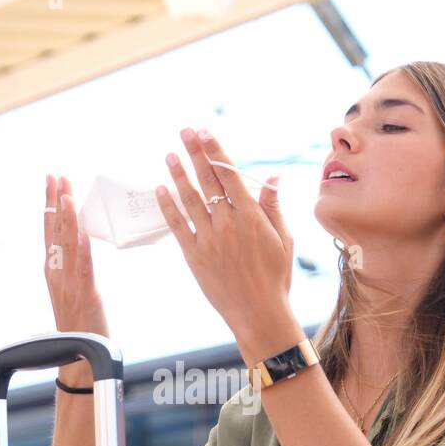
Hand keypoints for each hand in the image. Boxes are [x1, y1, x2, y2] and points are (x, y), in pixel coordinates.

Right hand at [43, 173, 109, 386]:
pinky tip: (81, 233)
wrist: (77, 356)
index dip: (50, 204)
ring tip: (67, 194)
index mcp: (54, 270)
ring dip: (67, 218)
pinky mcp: (84, 295)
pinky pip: (82, 269)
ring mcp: (68, 284)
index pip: (50, 230)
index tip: (52, 181)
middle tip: (58, 175)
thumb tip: (79, 242)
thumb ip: (74, 267)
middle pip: (55, 231)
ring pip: (66, 245)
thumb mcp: (73, 290)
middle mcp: (57, 274)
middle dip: (56, 201)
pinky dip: (81, 250)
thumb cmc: (80, 323)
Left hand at [154, 128, 296, 347]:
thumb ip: (273, 207)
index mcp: (251, 216)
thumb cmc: (275, 277)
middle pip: (208, 180)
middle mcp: (227, 223)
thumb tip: (272, 178)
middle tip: (184, 132)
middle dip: (195, 153)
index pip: (229, 174)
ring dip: (178, 175)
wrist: (259, 313)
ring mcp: (209, 239)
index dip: (215, 151)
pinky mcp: (194, 256)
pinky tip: (160, 189)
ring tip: (169, 155)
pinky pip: (177, 226)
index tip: (204, 132)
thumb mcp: (284, 239)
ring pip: (190, 199)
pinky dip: (168, 206)